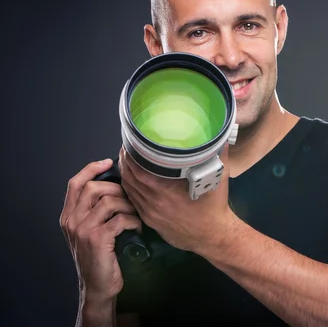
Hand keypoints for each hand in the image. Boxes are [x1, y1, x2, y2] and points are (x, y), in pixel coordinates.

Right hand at [59, 159, 141, 303]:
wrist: (98, 287)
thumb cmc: (100, 257)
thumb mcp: (90, 231)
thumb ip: (94, 211)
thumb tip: (115, 184)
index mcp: (68, 217)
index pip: (75, 183)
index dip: (91, 169)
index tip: (108, 161)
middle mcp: (72, 221)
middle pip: (93, 187)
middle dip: (117, 188)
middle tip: (131, 198)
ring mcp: (83, 230)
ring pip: (109, 201)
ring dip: (129, 205)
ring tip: (136, 215)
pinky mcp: (98, 239)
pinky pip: (120, 219)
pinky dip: (134, 221)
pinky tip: (138, 227)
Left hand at [118, 146, 236, 253]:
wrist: (213, 236)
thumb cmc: (215, 207)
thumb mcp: (218, 179)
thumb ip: (218, 156)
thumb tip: (220, 139)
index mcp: (166, 190)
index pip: (138, 170)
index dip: (130, 155)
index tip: (130, 143)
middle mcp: (154, 201)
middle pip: (129, 178)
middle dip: (125, 162)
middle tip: (126, 148)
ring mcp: (150, 213)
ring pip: (129, 190)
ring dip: (126, 175)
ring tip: (127, 161)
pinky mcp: (150, 221)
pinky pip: (134, 202)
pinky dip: (130, 189)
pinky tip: (132, 181)